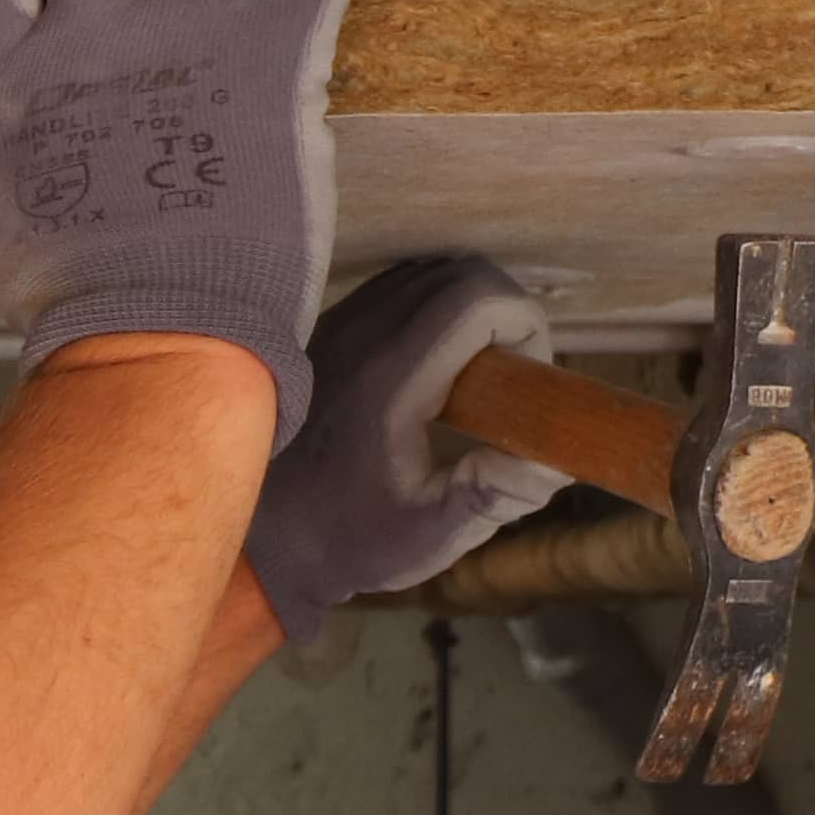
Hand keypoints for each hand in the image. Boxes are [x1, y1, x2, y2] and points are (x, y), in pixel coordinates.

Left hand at [242, 252, 567, 645]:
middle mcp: (362, 336)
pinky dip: (432, 309)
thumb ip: (497, 494)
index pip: (477, 298)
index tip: (529, 378)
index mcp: (392, 380)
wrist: (260, 540)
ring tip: (476, 373)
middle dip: (505, 313)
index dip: (524, 325)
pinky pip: (395, 288)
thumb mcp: (431, 534)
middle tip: (512, 375)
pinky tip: (435, 369)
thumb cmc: (347, 542)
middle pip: (459, 272)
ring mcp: (339, 326)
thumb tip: (554, 462)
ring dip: (469, 307)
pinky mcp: (328, 330)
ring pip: (426, 272)